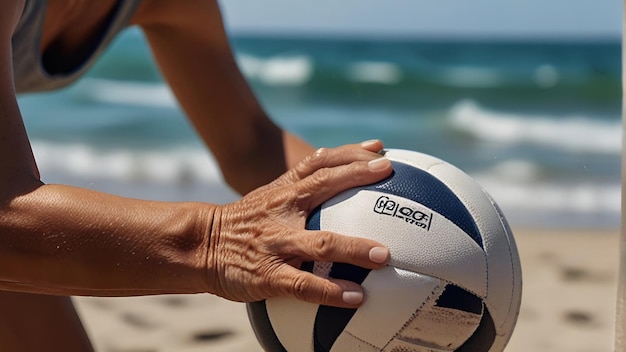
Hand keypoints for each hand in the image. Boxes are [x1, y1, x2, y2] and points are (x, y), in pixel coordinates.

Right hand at [205, 140, 391, 307]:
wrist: (200, 246)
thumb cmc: (245, 221)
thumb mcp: (269, 196)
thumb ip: (302, 188)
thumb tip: (340, 175)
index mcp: (284, 191)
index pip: (319, 162)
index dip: (350, 153)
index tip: (381, 150)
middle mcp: (282, 211)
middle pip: (322, 186)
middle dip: (356, 176)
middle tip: (389, 173)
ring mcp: (276, 243)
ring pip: (319, 242)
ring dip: (353, 248)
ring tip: (382, 255)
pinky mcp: (268, 275)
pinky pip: (304, 285)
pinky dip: (331, 291)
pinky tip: (356, 297)